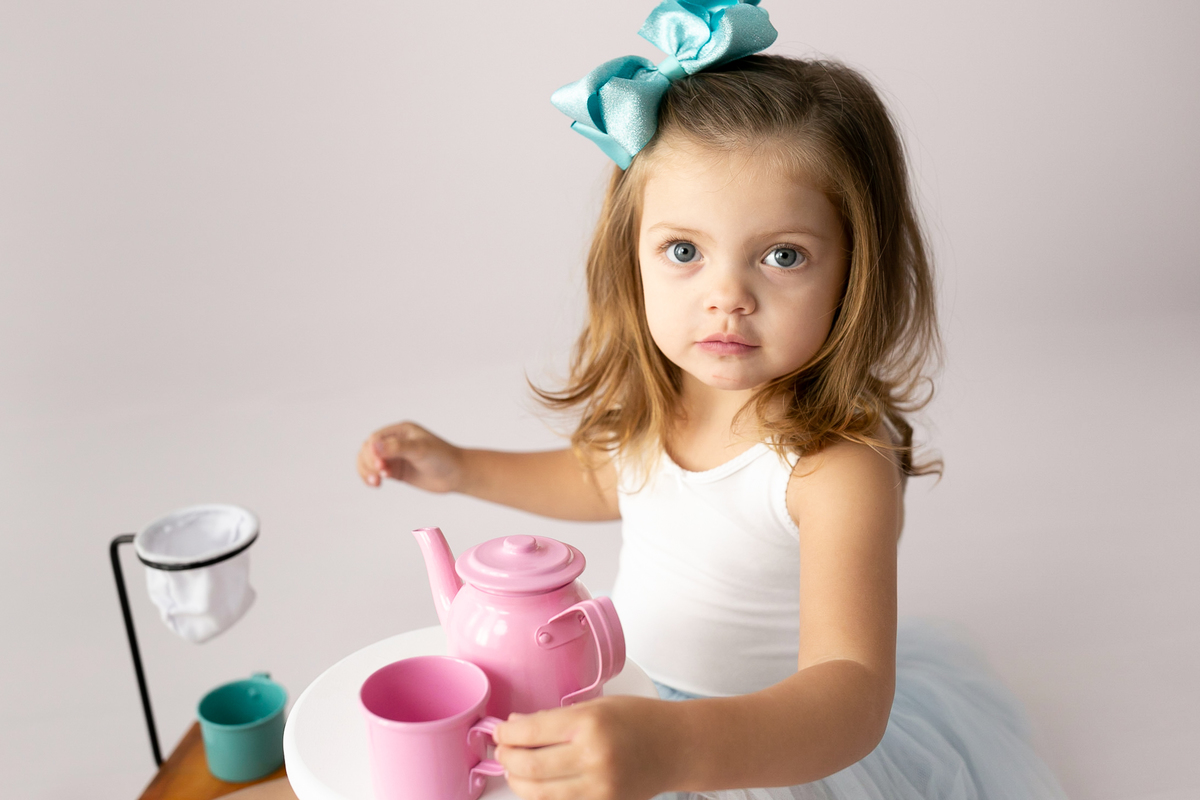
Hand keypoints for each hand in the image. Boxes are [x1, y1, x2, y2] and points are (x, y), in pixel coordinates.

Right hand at [356, 421, 464, 491]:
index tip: (380, 465)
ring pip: (369, 462)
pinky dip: (371, 478)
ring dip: (366, 471)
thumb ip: (397, 447)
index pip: (375, 439)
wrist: (458, 475)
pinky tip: (376, 484)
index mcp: (401, 431)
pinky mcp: (396, 471)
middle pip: (368, 450)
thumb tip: (373, 446)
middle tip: (380, 476)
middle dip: (368, 463)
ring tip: (376, 482)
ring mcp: (395, 457)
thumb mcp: (420, 450)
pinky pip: (376, 472)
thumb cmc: (442, 457)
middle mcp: (395, 442)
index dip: (372, 452)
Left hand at [494, 697, 675, 799]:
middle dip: (506, 759)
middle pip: (528, 767)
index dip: (506, 733)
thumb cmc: (640, 720)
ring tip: (516, 770)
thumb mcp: (597, 705)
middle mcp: (593, 757)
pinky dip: (542, 797)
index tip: (500, 731)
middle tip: (503, 750)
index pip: (530, 732)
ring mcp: (599, 788)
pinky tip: (539, 784)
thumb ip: (555, 717)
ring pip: (538, 794)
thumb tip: (516, 726)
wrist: (677, 747)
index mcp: (589, 724)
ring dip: (518, 782)